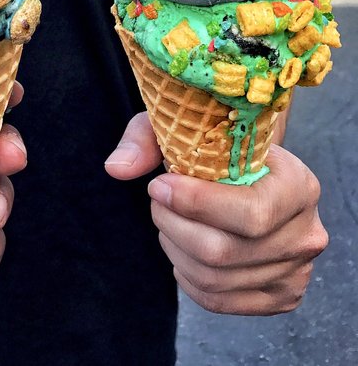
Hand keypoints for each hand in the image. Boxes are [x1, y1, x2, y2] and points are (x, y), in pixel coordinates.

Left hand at [105, 112, 327, 315]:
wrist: (254, 168)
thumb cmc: (220, 144)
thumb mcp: (186, 123)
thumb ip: (147, 139)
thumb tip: (116, 168)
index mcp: (299, 185)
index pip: (249, 213)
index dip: (194, 204)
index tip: (158, 185)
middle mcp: (306, 233)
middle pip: (223, 252)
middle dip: (173, 225)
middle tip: (157, 202)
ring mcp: (295, 271)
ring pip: (215, 278)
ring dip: (174, 249)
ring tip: (167, 220)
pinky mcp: (279, 297)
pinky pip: (218, 300)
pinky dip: (187, 276)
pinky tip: (181, 247)